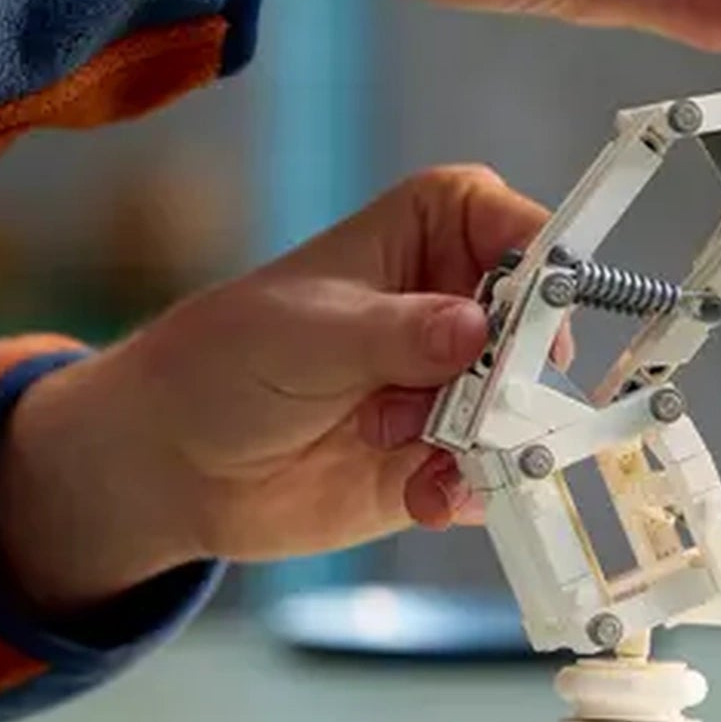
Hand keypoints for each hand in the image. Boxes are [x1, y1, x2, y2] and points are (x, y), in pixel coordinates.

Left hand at [0, 166, 550, 615]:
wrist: (177, 463)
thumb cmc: (226, 361)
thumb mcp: (308, 335)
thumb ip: (395, 334)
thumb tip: (472, 328)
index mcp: (427, 235)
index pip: (512, 225)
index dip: (542, 258)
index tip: (543, 308)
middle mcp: (455, 307)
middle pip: (537, 328)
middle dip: (515, 372)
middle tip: (483, 401)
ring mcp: (456, 387)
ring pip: (523, 410)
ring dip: (488, 439)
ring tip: (421, 450)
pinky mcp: (448, 458)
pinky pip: (493, 475)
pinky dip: (467, 490)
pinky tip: (425, 496)